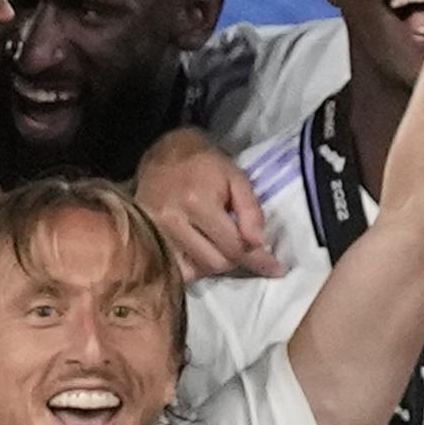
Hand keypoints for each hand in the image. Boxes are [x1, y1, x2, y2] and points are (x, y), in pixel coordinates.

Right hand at [135, 127, 280, 279]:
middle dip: (236, 260)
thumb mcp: (236, 178)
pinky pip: (176, 269)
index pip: (233, 246)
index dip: (258, 260)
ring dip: (215, 264)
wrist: (164, 154)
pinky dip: (194, 267)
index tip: (275, 269)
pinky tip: (202, 252)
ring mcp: (155, 232)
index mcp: (197, 202)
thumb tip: (259, 244)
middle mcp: (172, 221)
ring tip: (222, 247)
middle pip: (215, 263)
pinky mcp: (148, 239)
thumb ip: (251, 211)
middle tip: (244, 248)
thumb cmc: (205, 164)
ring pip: (196, 271)